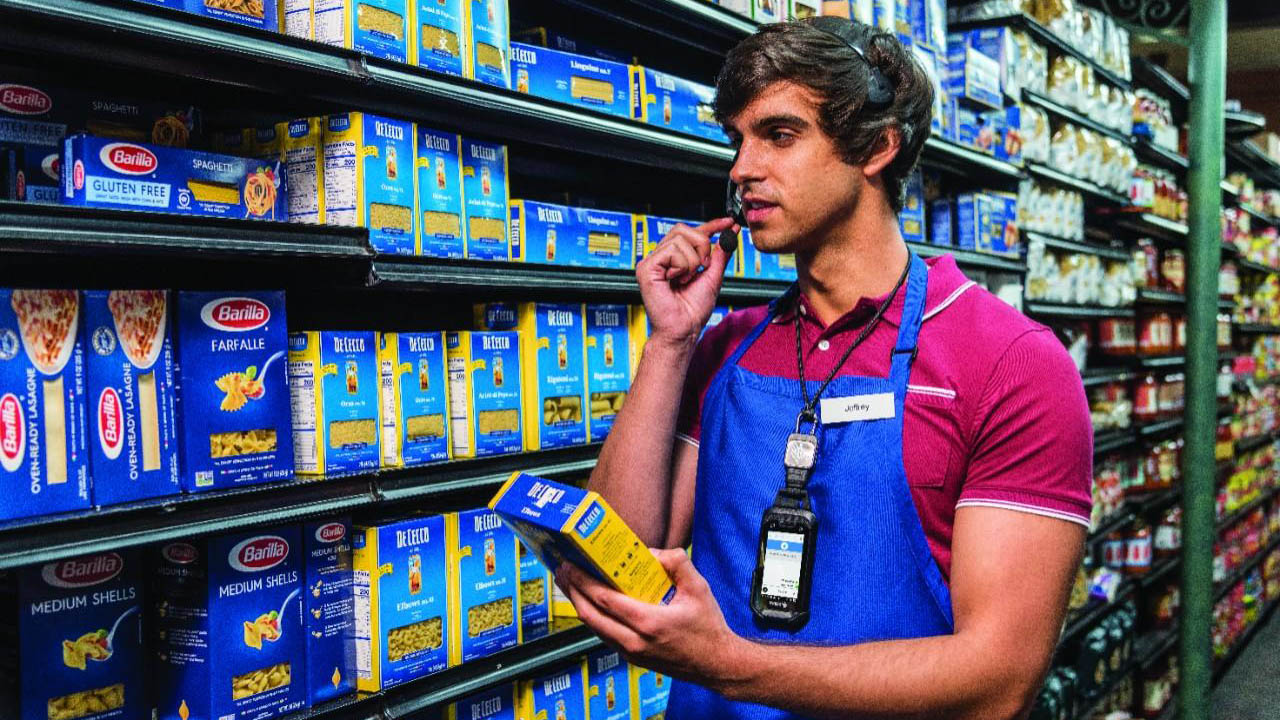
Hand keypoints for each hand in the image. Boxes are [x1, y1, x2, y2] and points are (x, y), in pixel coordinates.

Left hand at [554, 548, 750, 690]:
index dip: (583, 581)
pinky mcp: (632, 657)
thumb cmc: (708, 627)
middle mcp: (635, 641)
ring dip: (578, 604)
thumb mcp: (699, 588)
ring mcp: (631, 652)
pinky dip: (592, 617)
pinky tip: (589, 603)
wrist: (716, 664)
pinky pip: (604, 635)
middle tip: (563, 570)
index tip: (572, 565)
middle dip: (572, 591)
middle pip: (590, 615)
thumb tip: (653, 552)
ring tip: (570, 584)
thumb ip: (677, 563)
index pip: (605, 600)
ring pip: (593, 628)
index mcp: (649, 623)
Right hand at [635, 218, 738, 347]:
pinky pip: (672, 251)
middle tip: (702, 267)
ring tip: (686, 279)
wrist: (684, 328)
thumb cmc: (693, 310)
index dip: (710, 225)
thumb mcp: (713, 275)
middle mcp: (662, 257)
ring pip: (680, 239)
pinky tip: (676, 280)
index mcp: (675, 258)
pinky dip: (682, 267)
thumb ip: (720, 253)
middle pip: (684, 229)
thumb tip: (730, 233)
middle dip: (702, 246)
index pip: (691, 232)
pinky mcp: (646, 267)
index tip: (728, 222)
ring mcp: (652, 261)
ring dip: (692, 261)